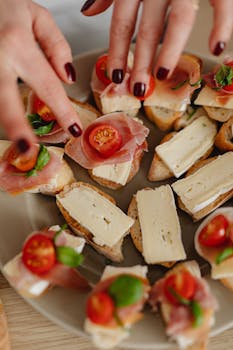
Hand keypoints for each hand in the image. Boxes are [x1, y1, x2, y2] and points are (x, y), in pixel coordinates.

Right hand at [0, 0, 81, 152]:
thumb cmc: (3, 4)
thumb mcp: (36, 15)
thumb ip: (56, 46)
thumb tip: (68, 78)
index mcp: (17, 43)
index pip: (47, 85)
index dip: (62, 111)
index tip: (74, 129)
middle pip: (6, 100)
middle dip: (17, 128)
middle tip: (28, 151)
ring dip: (4, 121)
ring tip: (19, 143)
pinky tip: (6, 117)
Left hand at [82, 0, 232, 97]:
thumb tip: (87, 11)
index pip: (122, 23)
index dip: (117, 51)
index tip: (115, 77)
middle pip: (147, 29)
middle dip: (141, 62)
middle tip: (137, 90)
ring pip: (178, 19)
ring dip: (170, 50)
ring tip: (162, 74)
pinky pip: (221, 2)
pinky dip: (222, 24)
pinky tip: (216, 47)